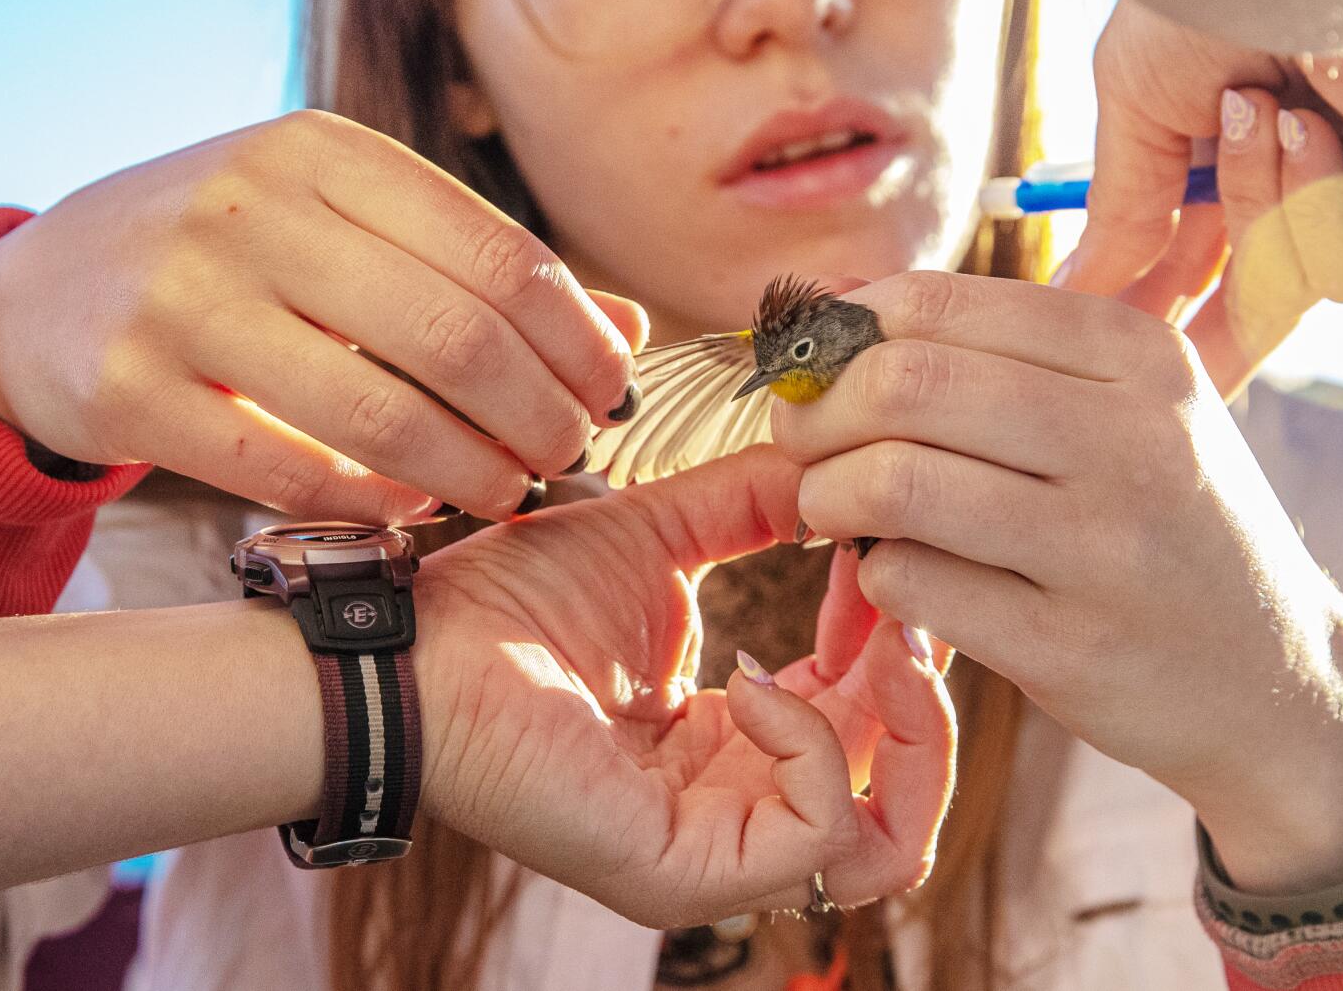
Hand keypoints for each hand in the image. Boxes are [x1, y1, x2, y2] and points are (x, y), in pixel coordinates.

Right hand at [0, 112, 644, 521]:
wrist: (30, 290)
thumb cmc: (223, 255)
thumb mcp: (334, 221)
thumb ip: (469, 268)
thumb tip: (626, 334)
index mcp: (322, 150)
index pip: (499, 253)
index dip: (577, 338)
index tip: (613, 392)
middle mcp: (253, 208)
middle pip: (458, 336)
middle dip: (541, 412)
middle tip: (569, 453)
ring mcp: (182, 298)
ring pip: (382, 412)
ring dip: (473, 470)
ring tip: (510, 491)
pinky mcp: (128, 390)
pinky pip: (288, 470)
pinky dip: (374, 501)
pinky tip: (415, 509)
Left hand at [413, 446, 955, 927]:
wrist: (422, 645)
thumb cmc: (514, 601)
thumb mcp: (662, 536)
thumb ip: (755, 504)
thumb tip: (840, 471)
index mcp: (738, 742)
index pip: (874, 725)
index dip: (899, 640)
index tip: (881, 554)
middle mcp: (738, 806)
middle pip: (905, 796)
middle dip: (920, 685)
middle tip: (898, 598)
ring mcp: (716, 853)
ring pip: (888, 844)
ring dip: (905, 729)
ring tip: (873, 642)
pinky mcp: (686, 872)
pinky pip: (815, 835)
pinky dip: (814, 747)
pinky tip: (755, 678)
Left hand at [772, 271, 1342, 892]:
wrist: (1277, 681)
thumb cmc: (1167, 523)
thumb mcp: (1125, 407)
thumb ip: (990, 349)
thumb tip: (827, 303)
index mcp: (1138, 354)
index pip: (936, 302)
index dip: (842, 330)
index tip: (814, 363)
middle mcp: (1133, 438)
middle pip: (903, 383)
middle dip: (816, 410)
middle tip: (800, 439)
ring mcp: (1104, 548)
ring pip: (894, 484)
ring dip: (825, 494)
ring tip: (829, 507)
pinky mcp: (1071, 647)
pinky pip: (912, 584)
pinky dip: (874, 575)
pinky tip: (894, 573)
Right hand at [1060, 0, 1342, 397]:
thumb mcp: (1136, 105)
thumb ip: (1121, 211)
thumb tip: (1075, 293)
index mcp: (1235, 154)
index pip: (1194, 266)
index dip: (1146, 317)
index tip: (1087, 355)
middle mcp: (1308, 177)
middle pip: (1251, 305)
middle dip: (1194, 334)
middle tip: (1143, 360)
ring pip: (1284, 280)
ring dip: (1247, 201)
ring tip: (1252, 107)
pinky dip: (1307, 202)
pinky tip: (1307, 122)